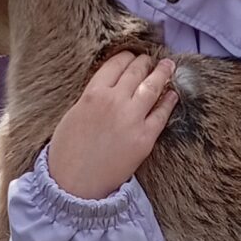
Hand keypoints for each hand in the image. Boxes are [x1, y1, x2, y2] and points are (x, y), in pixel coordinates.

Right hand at [47, 53, 177, 198]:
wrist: (75, 184)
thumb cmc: (67, 152)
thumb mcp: (73, 114)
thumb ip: (92, 97)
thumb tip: (109, 88)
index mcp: (93, 93)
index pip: (115, 64)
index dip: (126, 57)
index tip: (132, 55)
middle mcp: (114, 101)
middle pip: (136, 72)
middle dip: (145, 62)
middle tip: (151, 59)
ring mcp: (132, 119)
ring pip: (152, 87)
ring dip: (162, 73)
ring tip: (169, 66)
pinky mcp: (145, 138)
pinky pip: (162, 114)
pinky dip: (169, 101)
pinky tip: (173, 94)